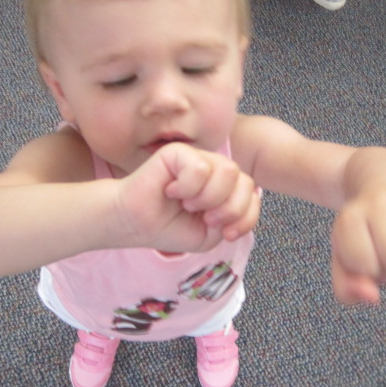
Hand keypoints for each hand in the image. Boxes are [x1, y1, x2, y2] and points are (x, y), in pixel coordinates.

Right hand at [116, 143, 259, 252]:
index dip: (245, 216)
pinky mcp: (178, 151)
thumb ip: (234, 219)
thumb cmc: (168, 227)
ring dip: (209, 197)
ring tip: (188, 204)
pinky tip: (170, 191)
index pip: (252, 193)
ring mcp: (197, 158)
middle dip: (229, 209)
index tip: (226, 234)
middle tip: (205, 218)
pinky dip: (187, 188)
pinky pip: (199, 168)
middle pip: (244, 181)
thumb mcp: (211, 234)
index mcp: (223, 187)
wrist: (133, 224)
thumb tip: (248, 197)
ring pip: (227, 171)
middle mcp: (213, 168)